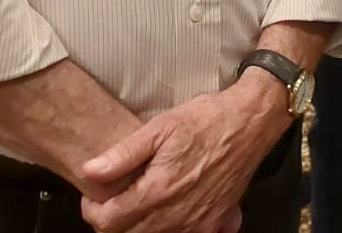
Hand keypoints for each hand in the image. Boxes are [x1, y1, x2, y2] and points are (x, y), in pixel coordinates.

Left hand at [78, 73, 288, 232]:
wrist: (251, 121)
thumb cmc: (206, 119)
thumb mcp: (161, 127)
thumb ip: (123, 154)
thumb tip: (90, 171)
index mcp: (157, 192)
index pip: (108, 222)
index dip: (93, 210)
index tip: (95, 196)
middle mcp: (175, 216)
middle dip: (115, 220)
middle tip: (117, 197)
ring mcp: (197, 223)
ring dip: (141, 227)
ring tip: (142, 202)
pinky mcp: (215, 222)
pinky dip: (173, 229)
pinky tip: (174, 211)